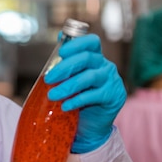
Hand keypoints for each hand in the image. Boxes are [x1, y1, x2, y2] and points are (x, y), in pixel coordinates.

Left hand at [44, 34, 125, 152]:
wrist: (90, 124)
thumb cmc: (78, 97)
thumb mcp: (70, 79)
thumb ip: (66, 61)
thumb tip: (59, 37)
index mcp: (95, 58)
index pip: (91, 42)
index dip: (77, 44)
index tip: (61, 52)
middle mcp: (106, 66)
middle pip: (86, 59)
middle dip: (64, 67)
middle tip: (48, 78)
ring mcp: (112, 81)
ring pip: (89, 77)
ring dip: (67, 86)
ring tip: (52, 95)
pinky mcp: (114, 96)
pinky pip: (93, 96)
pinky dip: (76, 100)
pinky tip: (65, 106)